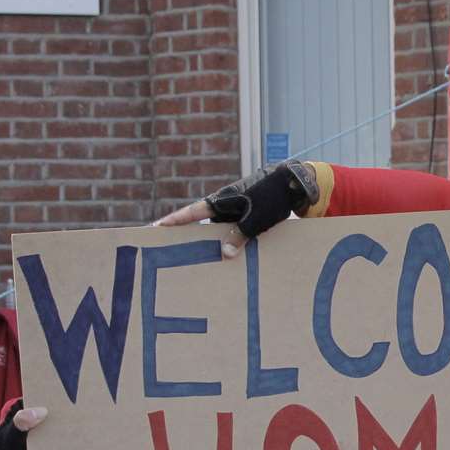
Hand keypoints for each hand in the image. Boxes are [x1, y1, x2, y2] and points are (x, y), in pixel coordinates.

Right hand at [153, 160, 319, 259]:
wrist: (292, 184)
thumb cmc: (272, 196)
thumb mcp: (256, 219)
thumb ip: (240, 235)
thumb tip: (225, 254)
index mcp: (220, 201)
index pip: (191, 214)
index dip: (173, 221)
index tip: (156, 228)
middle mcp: (223, 207)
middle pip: (200, 226)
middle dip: (188, 238)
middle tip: (170, 252)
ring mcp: (234, 212)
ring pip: (218, 232)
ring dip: (213, 246)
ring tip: (200, 265)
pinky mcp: (245, 218)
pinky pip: (233, 233)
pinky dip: (231, 245)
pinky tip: (230, 261)